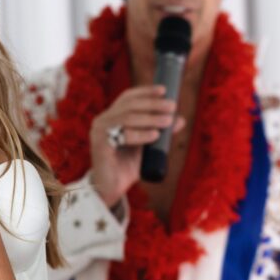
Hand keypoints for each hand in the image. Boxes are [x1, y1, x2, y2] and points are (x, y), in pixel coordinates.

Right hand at [89, 86, 183, 208]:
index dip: (146, 92)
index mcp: (112, 117)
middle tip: (172, 107)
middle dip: (153, 104)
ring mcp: (99, 131)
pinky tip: (155, 135)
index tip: (164, 90)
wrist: (112, 189)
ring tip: (168, 121)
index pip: (128, 97)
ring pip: (127, 117)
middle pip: (129, 105)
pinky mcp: (100, 145)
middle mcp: (103, 120)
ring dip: (151, 118)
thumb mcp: (148, 147)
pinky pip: (124, 135)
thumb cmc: (127, 166)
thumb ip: (160, 132)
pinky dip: (141, 134)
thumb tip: (180, 119)